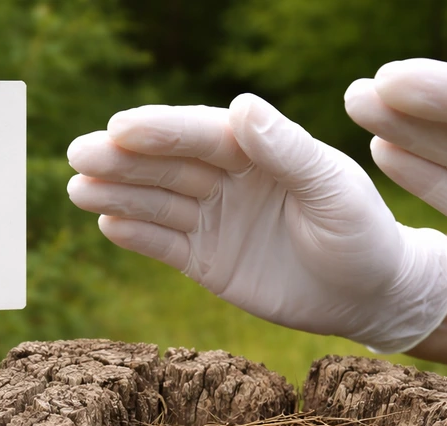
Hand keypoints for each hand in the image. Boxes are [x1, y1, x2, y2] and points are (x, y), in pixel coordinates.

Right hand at [66, 94, 446, 352]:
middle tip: (79, 154)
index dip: (162, 130)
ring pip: (158, 202)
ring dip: (118, 193)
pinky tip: (107, 223)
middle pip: (168, 164)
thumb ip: (288, 152)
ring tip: (78, 188)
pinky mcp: (205, 261)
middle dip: (123, 159)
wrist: (368, 297)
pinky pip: (164, 245)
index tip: (121, 127)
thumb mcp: (333, 191)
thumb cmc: (362, 234)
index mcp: (260, 150)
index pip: (203, 134)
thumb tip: (242, 106)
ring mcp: (214, 219)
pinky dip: (136, 235)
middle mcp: (230, 179)